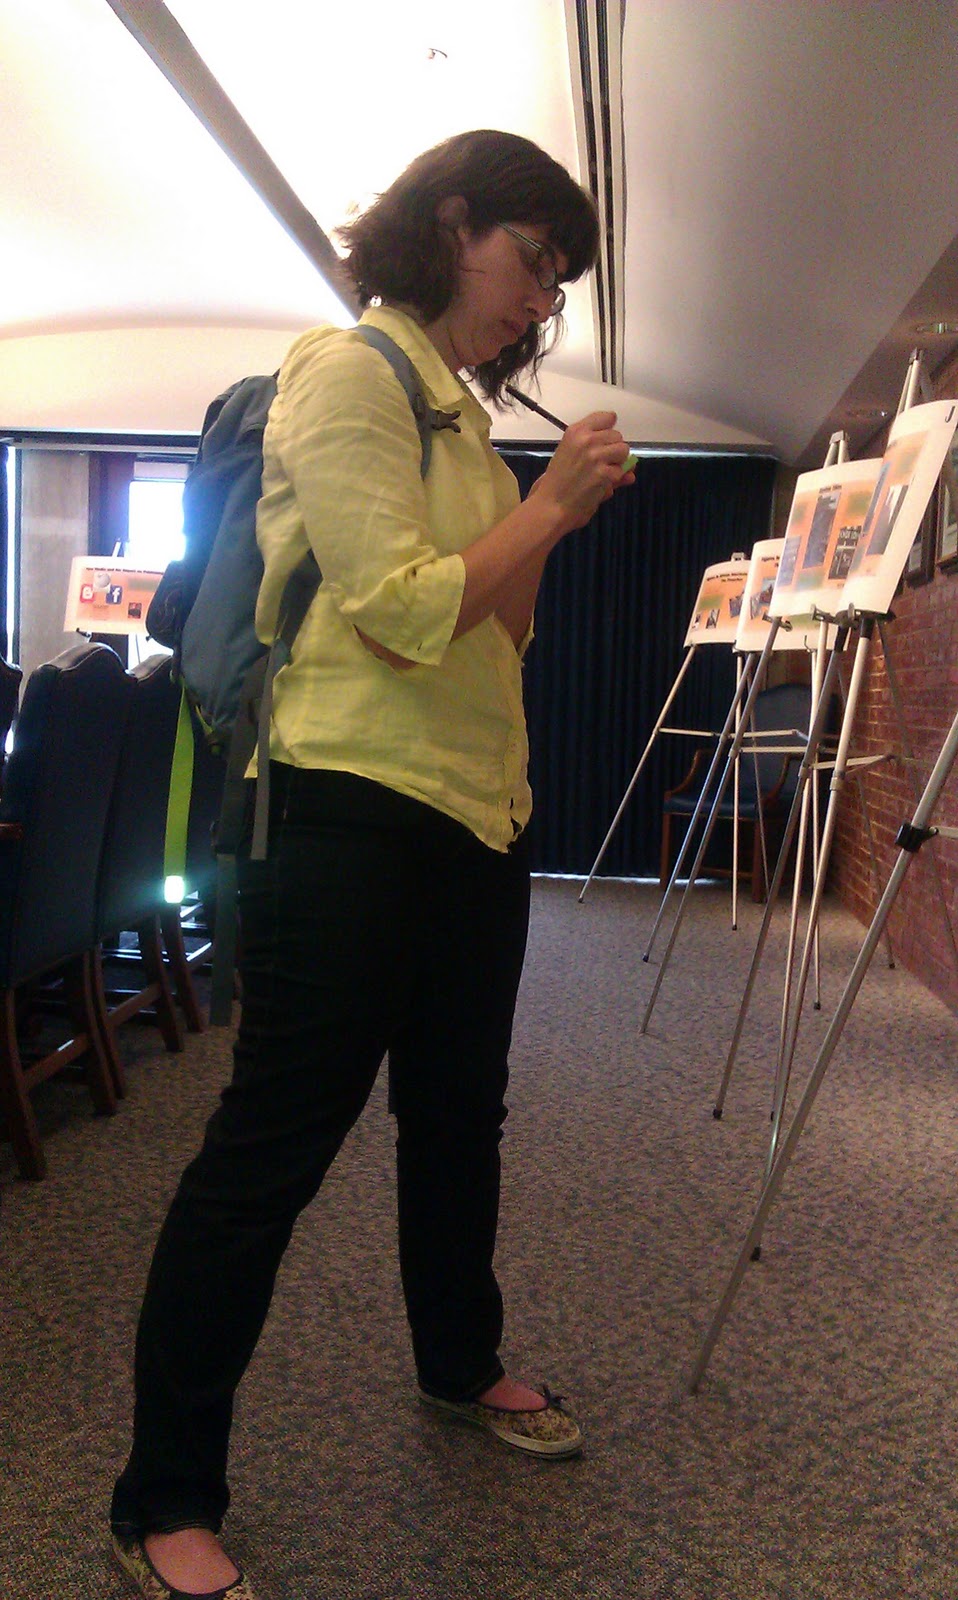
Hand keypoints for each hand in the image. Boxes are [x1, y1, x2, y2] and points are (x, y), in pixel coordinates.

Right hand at [537, 412, 633, 531]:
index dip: (608, 430)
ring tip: (602, 473)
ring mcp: (596, 456)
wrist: (550, 506)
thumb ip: (596, 451)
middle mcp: (586, 439)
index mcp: (575, 432)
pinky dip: (615, 480)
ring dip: (617, 463)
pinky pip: (622, 472)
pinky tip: (600, 485)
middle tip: (601, 464)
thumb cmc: (554, 484)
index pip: (606, 417)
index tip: (605, 440)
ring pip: (623, 450)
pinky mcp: (604, 473)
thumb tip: (624, 460)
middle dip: (613, 450)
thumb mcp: (568, 458)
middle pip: (617, 435)